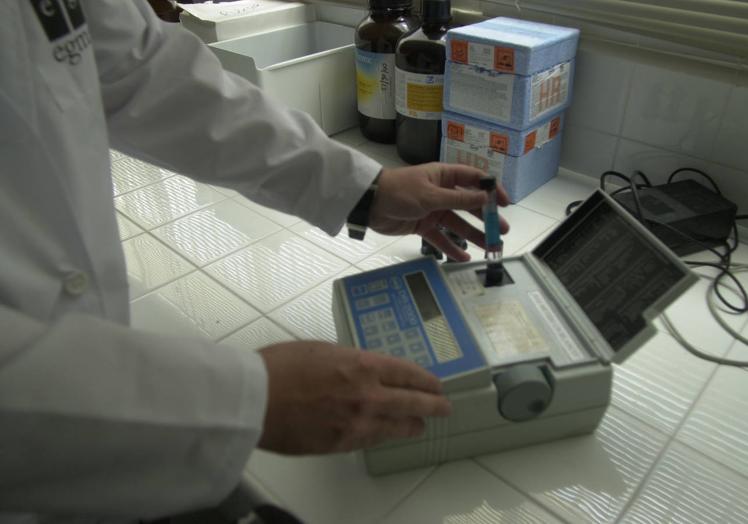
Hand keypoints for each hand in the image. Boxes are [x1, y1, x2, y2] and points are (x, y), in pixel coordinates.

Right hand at [256, 341, 451, 453]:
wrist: (253, 399)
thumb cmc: (279, 367)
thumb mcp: (321, 350)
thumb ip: (348, 361)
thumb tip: (359, 370)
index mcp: (363, 365)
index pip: (409, 374)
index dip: (427, 380)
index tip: (436, 384)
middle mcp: (367, 395)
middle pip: (414, 403)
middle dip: (434, 406)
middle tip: (444, 408)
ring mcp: (357, 423)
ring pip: (397, 428)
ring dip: (411, 425)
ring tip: (419, 426)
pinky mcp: (341, 444)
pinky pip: (372, 441)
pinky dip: (383, 436)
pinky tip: (386, 435)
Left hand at [369, 163, 509, 261]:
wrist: (369, 204)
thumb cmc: (398, 191)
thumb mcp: (430, 195)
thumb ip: (458, 199)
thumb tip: (485, 197)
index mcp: (444, 176)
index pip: (474, 180)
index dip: (492, 190)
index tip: (505, 203)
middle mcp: (441, 192)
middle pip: (469, 205)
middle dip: (486, 218)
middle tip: (502, 231)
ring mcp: (432, 209)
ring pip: (457, 224)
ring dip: (473, 235)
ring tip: (490, 247)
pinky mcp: (422, 225)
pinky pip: (441, 238)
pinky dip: (451, 248)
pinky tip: (464, 257)